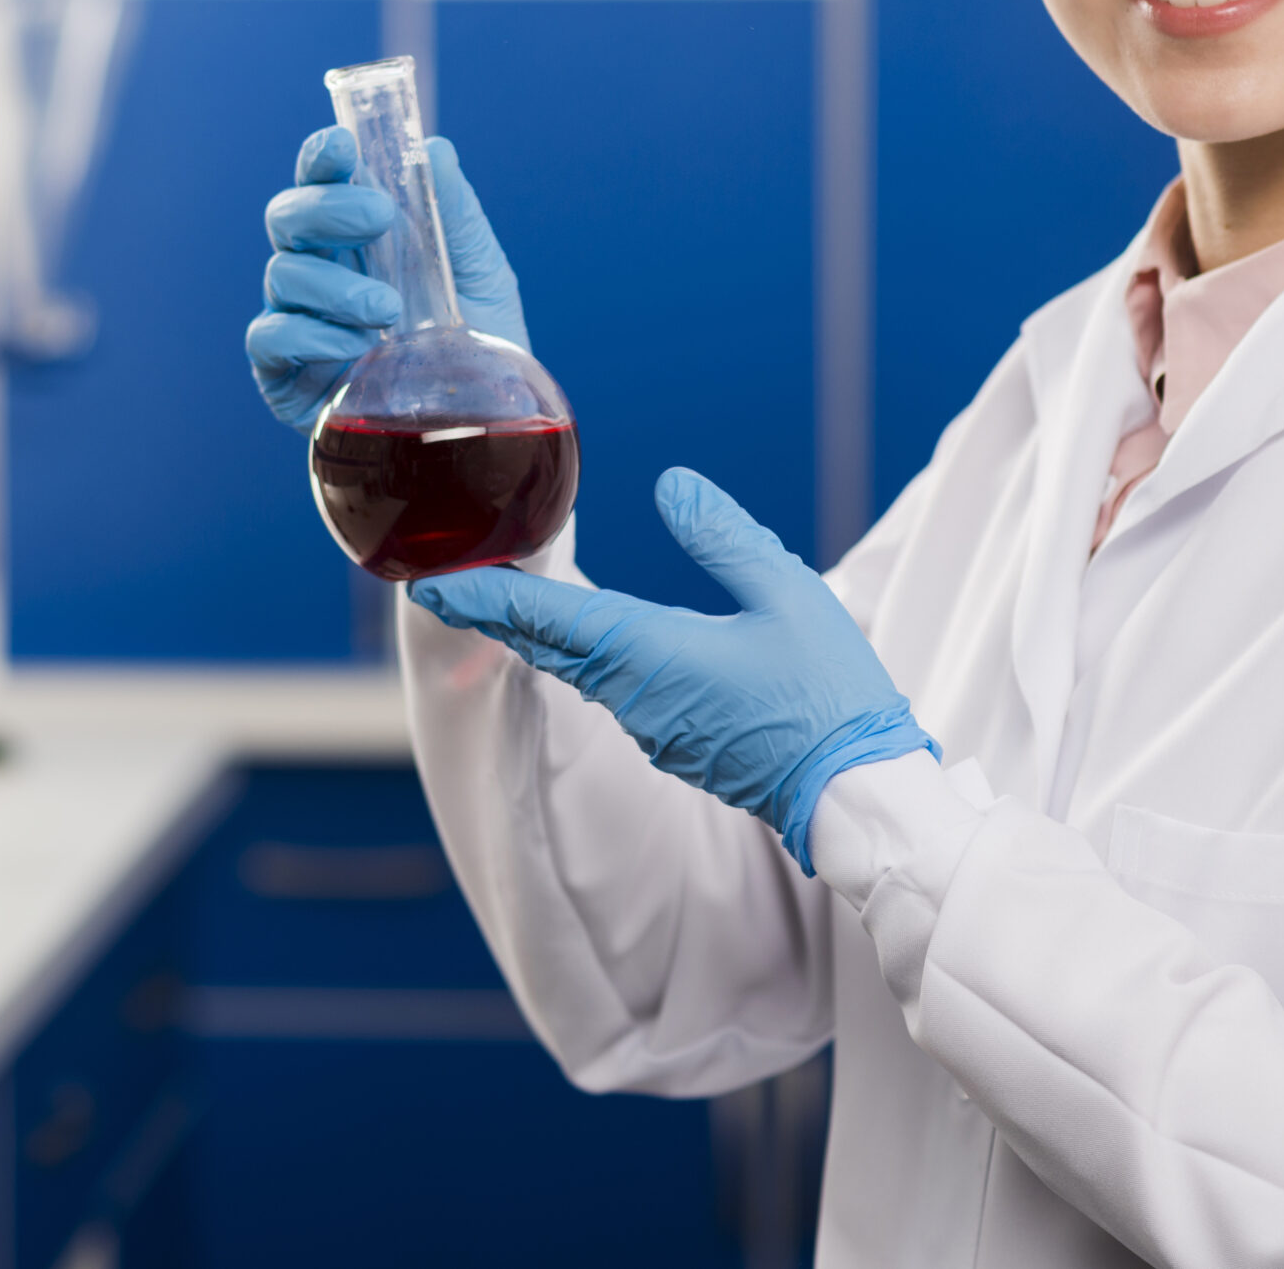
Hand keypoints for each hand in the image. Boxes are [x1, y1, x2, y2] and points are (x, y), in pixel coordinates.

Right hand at [246, 125, 531, 432]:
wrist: (481, 426)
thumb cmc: (478, 340)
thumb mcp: (481, 271)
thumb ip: (455, 212)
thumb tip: (433, 150)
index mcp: (356, 237)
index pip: (322, 182)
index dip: (321, 157)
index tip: (341, 144)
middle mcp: (319, 270)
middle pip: (287, 218)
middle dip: (326, 207)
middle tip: (378, 216)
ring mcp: (297, 320)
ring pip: (281, 274)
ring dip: (335, 283)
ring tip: (388, 309)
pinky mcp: (283, 375)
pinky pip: (270, 337)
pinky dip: (311, 334)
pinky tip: (357, 347)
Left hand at [411, 468, 935, 873]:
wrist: (856, 798)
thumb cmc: (827, 695)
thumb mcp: (787, 595)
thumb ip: (725, 537)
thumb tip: (671, 484)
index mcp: (649, 656)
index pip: (545, 619)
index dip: (483, 596)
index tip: (426, 583)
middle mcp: (634, 697)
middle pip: (547, 645)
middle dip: (496, 611)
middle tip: (449, 581)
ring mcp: (653, 727)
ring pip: (580, 668)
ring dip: (540, 633)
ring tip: (507, 596)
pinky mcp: (679, 743)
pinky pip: (615, 689)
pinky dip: (584, 655)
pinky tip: (591, 637)